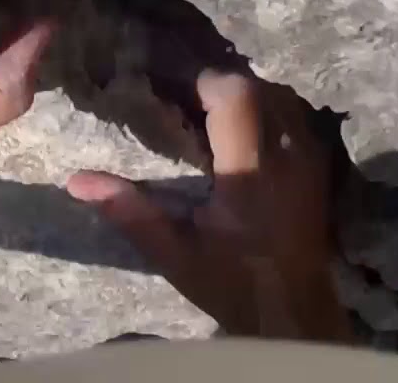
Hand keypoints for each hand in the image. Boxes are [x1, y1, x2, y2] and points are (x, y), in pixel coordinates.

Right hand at [67, 72, 353, 341]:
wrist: (294, 315)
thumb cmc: (231, 283)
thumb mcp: (173, 253)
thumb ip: (130, 211)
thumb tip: (76, 181)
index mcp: (249, 172)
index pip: (236, 97)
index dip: (204, 82)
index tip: (175, 91)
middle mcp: (287, 157)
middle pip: (259, 88)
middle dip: (222, 86)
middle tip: (188, 101)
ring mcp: (311, 161)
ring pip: (282, 98)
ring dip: (247, 96)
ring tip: (213, 114)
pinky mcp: (321, 170)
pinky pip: (296, 118)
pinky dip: (268, 112)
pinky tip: (243, 135)